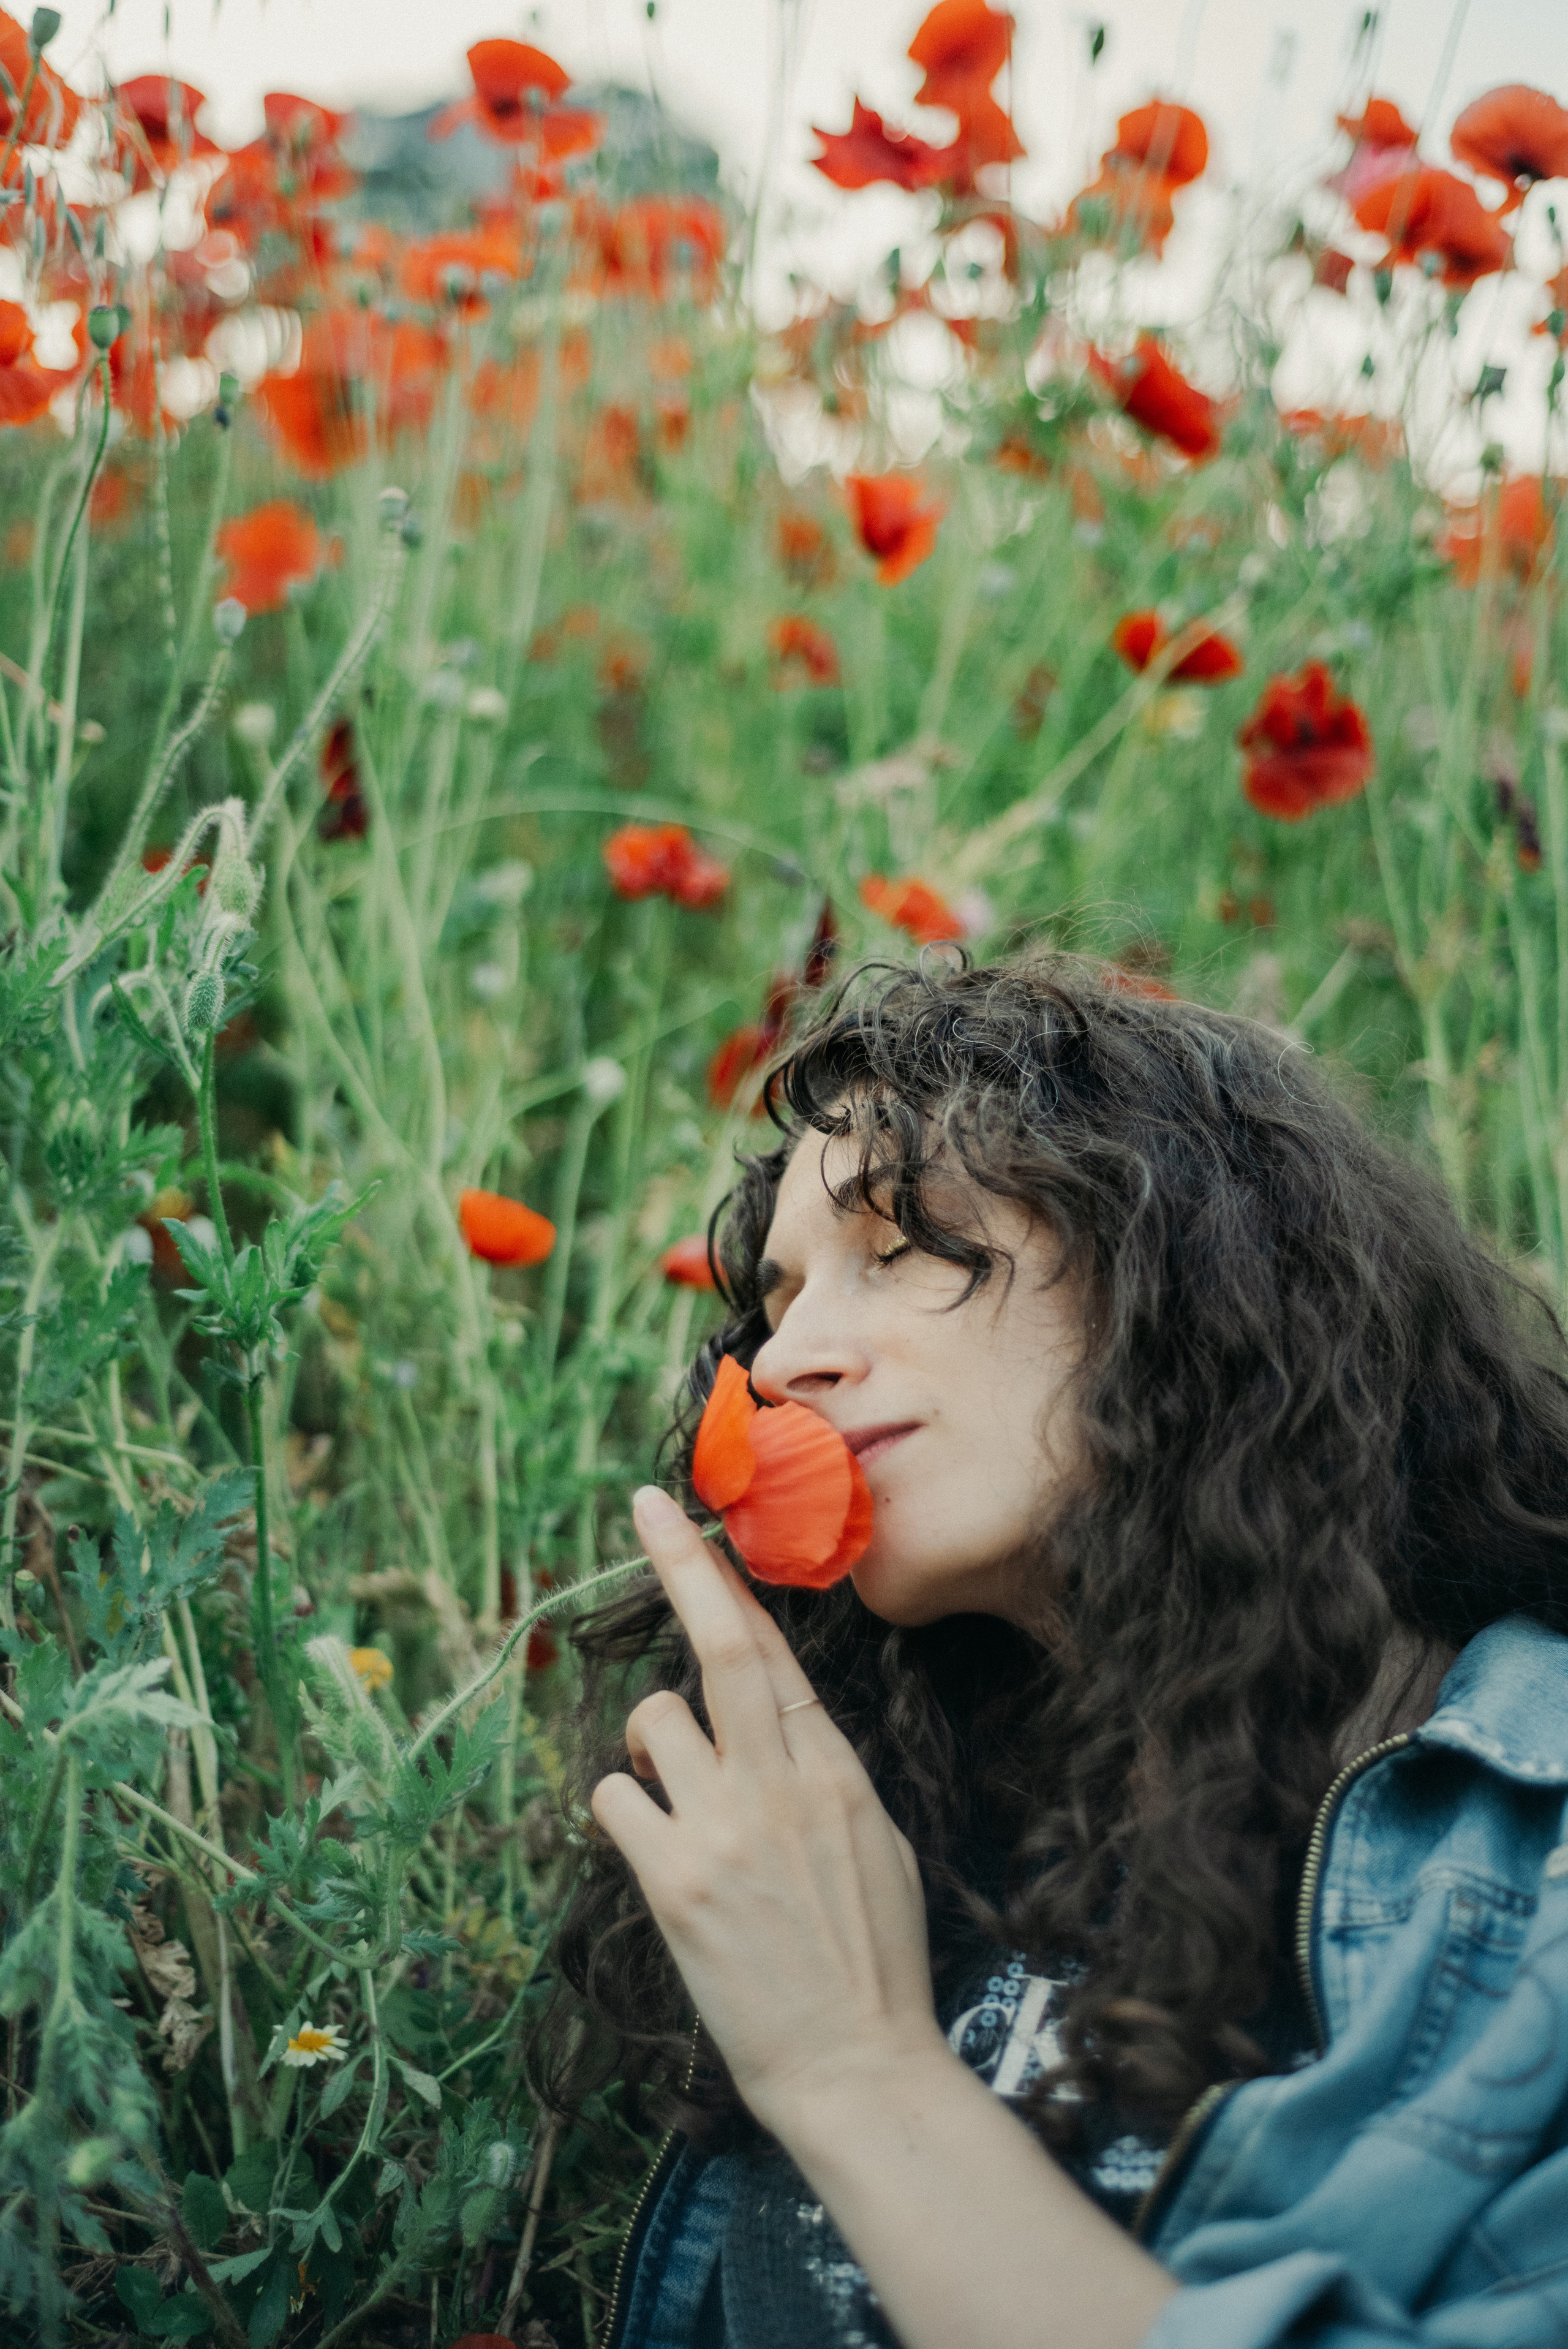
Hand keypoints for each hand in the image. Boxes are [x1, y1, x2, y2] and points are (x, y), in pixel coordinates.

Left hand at [591, 1485, 945, 2134]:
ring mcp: (725, 1831)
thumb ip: (822, 1772)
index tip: (695, 1526)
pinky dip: (620, 1807)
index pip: (775, 1652)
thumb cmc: (874, 1959)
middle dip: (679, 1565)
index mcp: (836, 1771)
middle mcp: (780, 1785)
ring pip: (652, 1721)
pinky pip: (613, 1800)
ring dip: (647, 1744)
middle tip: (644, 1506)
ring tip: (671, 1795)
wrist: (860, 2067)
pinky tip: (650, 1846)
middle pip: (721, 1646)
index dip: (731, 1583)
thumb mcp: (877, 1841)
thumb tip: (778, 1718)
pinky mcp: (676, 1885)